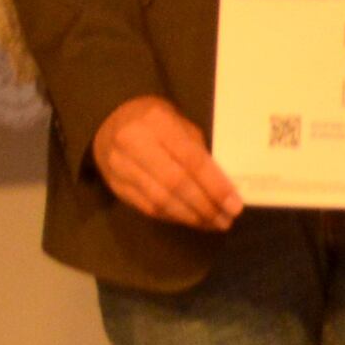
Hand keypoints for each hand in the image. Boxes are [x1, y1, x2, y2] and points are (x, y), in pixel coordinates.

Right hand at [91, 93, 242, 231]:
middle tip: (225, 220)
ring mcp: (121, 167)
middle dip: (204, 206)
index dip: (215, 185)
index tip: (234, 204)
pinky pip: (147, 208)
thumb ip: (197, 151)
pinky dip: (173, 217)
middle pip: (175, 184)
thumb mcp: (179, 123)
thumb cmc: (154, 121)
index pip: (191, 159)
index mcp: (157, 122)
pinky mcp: (115, 186)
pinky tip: (190, 220)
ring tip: (212, 224)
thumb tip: (223, 187)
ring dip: (190, 217)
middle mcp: (135, 144)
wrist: (109, 121)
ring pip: (160, 200)